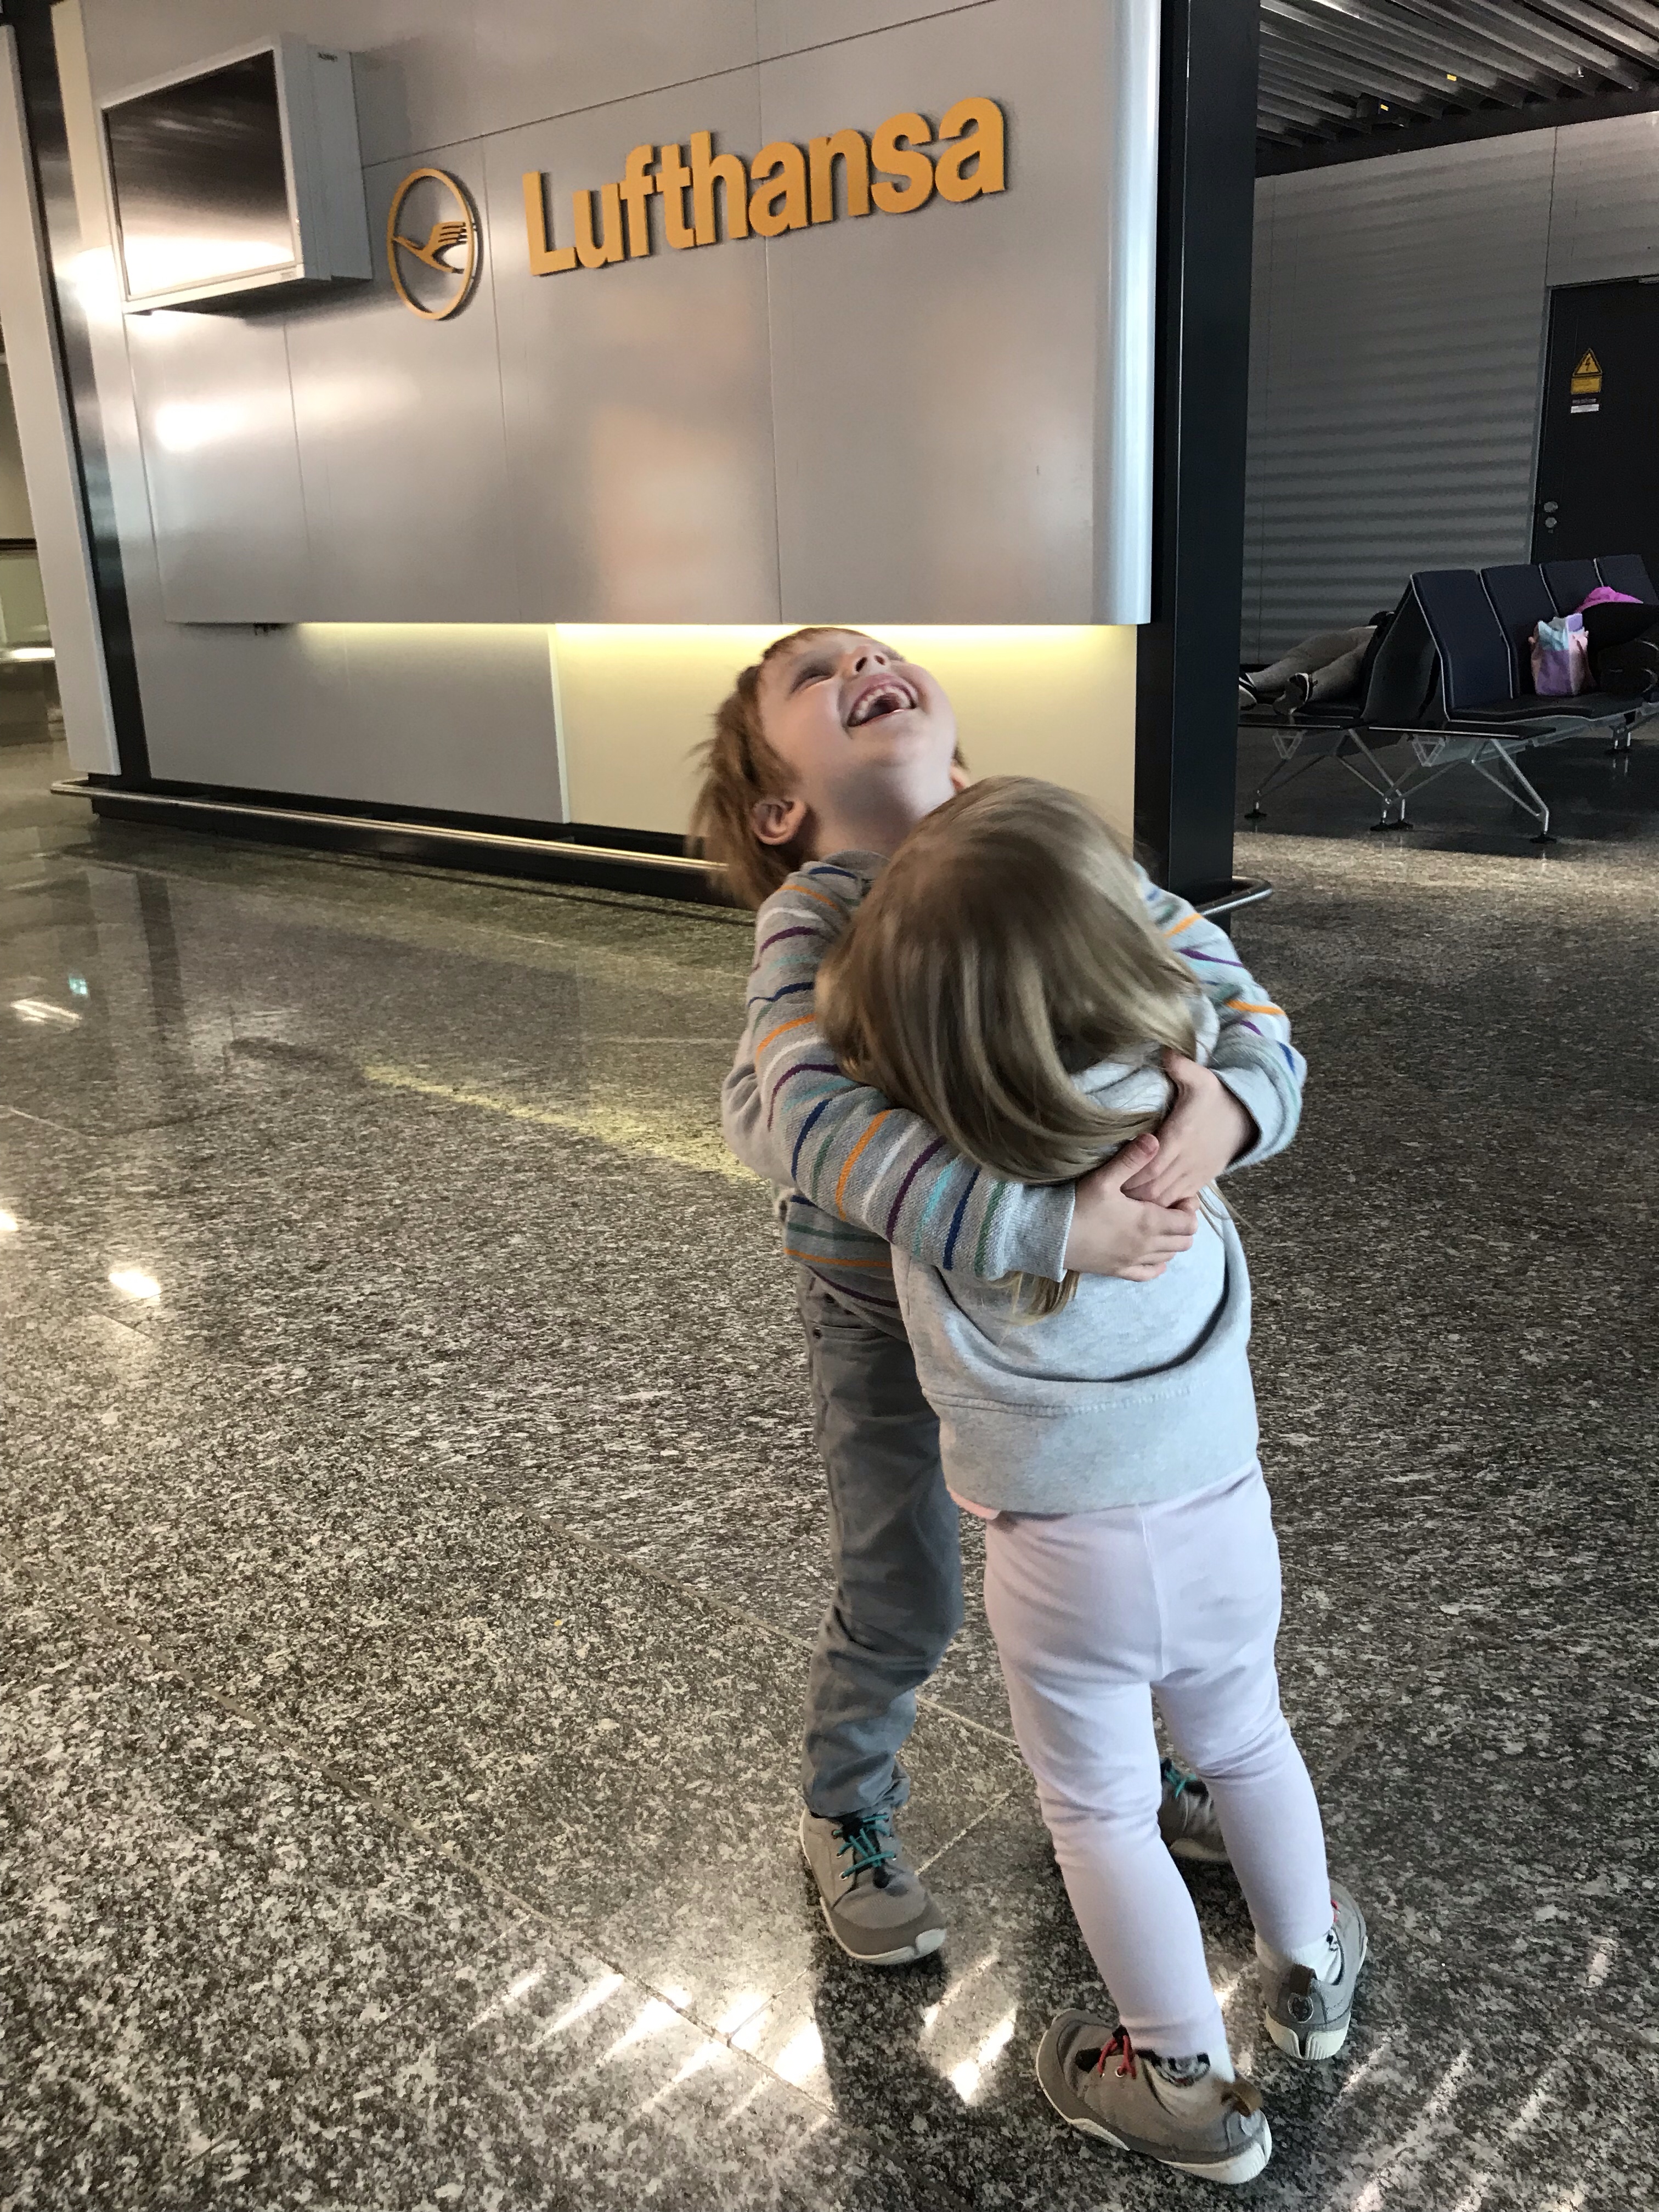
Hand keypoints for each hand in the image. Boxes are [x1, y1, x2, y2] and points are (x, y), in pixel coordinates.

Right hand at [1062, 1134, 1200, 1280]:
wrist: (1050, 1236)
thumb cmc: (1078, 1205)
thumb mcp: (1104, 1178)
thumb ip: (1132, 1159)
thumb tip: (1154, 1139)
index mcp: (1149, 1222)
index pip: (1190, 1223)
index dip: (1189, 1209)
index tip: (1177, 1196)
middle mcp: (1147, 1246)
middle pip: (1184, 1242)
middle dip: (1183, 1225)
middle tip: (1168, 1208)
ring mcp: (1133, 1261)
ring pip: (1169, 1257)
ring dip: (1171, 1241)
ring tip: (1157, 1224)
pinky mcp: (1118, 1271)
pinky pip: (1149, 1273)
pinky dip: (1156, 1264)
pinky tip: (1150, 1252)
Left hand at [1121, 1053, 1253, 1206]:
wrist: (1247, 1118)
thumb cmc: (1217, 1098)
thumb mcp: (1201, 1078)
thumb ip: (1181, 1066)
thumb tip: (1163, 1048)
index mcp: (1180, 1136)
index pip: (1150, 1165)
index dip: (1129, 1174)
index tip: (1109, 1173)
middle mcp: (1186, 1160)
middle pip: (1152, 1188)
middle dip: (1130, 1192)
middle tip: (1107, 1188)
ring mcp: (1193, 1174)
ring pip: (1163, 1199)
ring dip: (1142, 1202)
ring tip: (1121, 1198)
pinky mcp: (1199, 1181)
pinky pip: (1177, 1201)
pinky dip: (1160, 1205)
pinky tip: (1143, 1204)